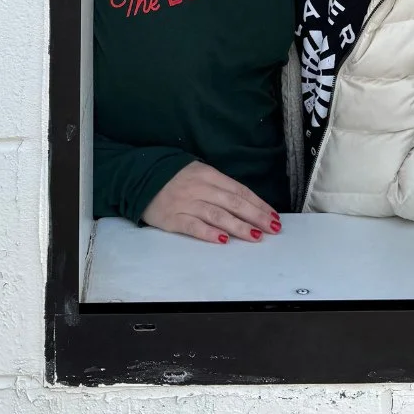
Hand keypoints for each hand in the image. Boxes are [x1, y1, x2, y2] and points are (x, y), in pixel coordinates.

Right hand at [141, 161, 280, 244]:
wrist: (140, 179)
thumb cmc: (174, 178)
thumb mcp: (198, 173)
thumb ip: (219, 186)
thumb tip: (246, 203)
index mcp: (208, 174)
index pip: (239, 190)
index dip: (258, 203)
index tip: (273, 215)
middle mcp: (200, 188)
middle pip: (233, 202)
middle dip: (256, 216)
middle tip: (273, 228)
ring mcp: (186, 203)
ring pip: (218, 215)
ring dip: (239, 227)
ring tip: (256, 236)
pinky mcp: (173, 219)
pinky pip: (194, 227)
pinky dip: (210, 233)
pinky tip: (224, 240)